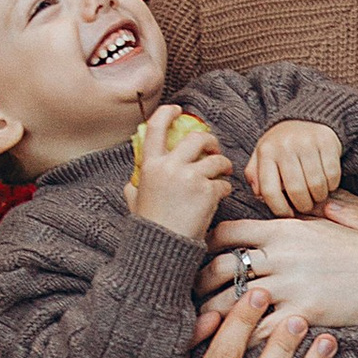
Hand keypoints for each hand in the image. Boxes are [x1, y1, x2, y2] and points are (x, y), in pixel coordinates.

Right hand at [127, 102, 230, 242]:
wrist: (162, 247)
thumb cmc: (148, 226)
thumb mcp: (134, 201)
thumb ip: (134, 187)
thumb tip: (132, 182)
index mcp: (151, 166)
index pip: (156, 128)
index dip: (168, 113)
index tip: (178, 110)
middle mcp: (170, 167)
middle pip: (197, 138)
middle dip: (210, 140)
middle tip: (214, 149)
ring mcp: (191, 178)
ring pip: (216, 159)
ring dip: (223, 165)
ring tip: (223, 174)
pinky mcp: (208, 192)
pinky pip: (223, 183)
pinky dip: (224, 189)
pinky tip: (219, 197)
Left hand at [197, 213, 357, 332]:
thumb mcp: (330, 224)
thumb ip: (304, 218)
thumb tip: (300, 206)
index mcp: (283, 228)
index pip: (228, 231)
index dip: (206, 246)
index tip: (196, 261)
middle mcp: (281, 253)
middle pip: (221, 266)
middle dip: (199, 285)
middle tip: (188, 299)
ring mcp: (291, 283)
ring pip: (233, 301)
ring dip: (213, 317)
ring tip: (201, 330)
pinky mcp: (304, 312)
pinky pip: (261, 330)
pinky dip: (243, 341)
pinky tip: (231, 350)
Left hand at [244, 118, 343, 217]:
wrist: (305, 117)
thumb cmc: (282, 144)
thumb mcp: (262, 155)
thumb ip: (255, 175)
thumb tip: (258, 195)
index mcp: (266, 152)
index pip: (269, 191)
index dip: (279, 210)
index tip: (287, 214)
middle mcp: (285, 146)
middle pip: (296, 190)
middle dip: (303, 206)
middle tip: (306, 206)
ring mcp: (307, 143)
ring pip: (316, 185)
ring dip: (319, 197)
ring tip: (316, 195)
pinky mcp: (327, 142)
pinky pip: (333, 175)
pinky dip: (331, 185)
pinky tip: (327, 183)